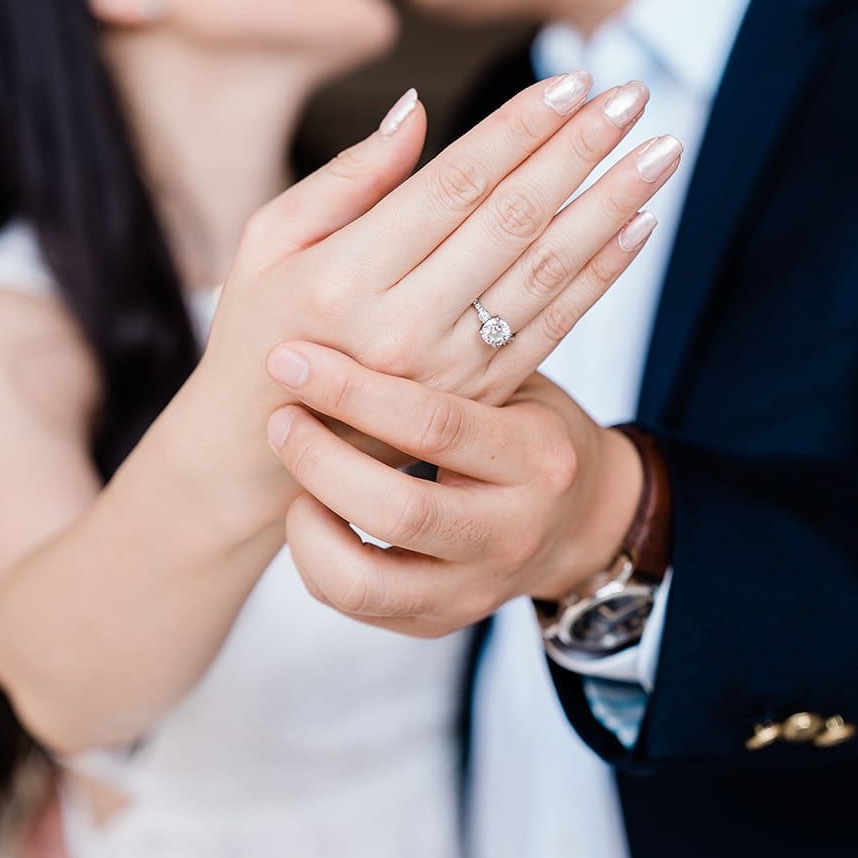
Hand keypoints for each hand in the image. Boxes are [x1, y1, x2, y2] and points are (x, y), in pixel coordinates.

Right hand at [189, 72, 678, 524]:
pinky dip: (602, 276)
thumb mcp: (267, 242)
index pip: (455, 185)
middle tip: (634, 96)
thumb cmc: (261, 326)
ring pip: (547, 272)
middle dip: (580, 151)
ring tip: (661, 151)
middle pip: (513, 220)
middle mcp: (403, 326)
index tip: (574, 81)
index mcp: (346, 276)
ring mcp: (447, 370)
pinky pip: (553, 327)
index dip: (520, 129)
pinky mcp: (476, 398)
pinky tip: (639, 226)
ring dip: (611, 206)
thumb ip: (345, 179)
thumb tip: (415, 110)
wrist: (263, 453)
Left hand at [263, 345, 644, 635]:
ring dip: (308, 527)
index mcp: (535, 455)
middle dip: (319, 461)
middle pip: (397, 512)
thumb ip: (459, 333)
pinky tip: (310, 513)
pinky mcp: (441, 622)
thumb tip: (385, 235)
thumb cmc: (529, 423)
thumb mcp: (520, 372)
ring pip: (365, 584)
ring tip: (292, 478)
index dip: (352, 390)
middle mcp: (511, 531)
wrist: (579, 522)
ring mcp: (476, 589)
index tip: (290, 356)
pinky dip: (317, 561)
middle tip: (279, 418)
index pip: (433, 423)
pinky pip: (357, 607)